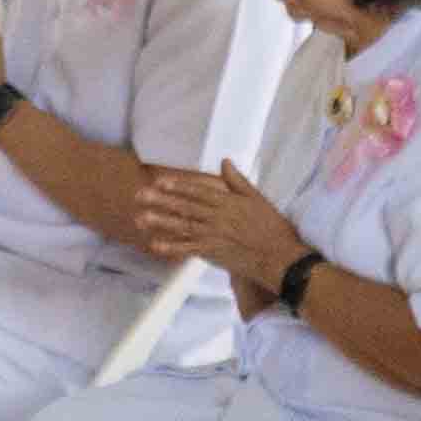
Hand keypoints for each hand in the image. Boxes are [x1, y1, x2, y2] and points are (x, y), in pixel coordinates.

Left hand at [127, 165, 306, 287]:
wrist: (281, 259)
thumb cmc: (274, 229)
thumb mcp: (259, 199)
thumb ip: (239, 181)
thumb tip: (225, 161)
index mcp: (229, 202)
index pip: (199, 191)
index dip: (179, 186)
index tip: (160, 181)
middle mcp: (219, 217)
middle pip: (186, 207)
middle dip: (161, 200)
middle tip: (140, 195)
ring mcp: (215, 235)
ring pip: (183, 226)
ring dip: (161, 222)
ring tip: (141, 218)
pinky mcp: (215, 253)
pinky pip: (189, 249)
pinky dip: (172, 247)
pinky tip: (156, 245)